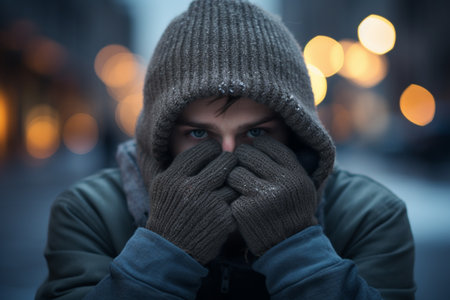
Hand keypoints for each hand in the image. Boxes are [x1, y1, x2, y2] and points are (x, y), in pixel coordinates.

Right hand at [146, 139, 237, 264]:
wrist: (171, 249)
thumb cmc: (168, 213)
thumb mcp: (163, 186)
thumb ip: (180, 166)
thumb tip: (206, 145)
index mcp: (174, 177)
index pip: (204, 150)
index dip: (213, 150)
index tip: (216, 154)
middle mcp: (191, 188)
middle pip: (225, 161)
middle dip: (230, 162)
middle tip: (230, 166)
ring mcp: (209, 204)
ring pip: (235, 180)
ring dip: (234, 182)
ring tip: (229, 185)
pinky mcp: (223, 218)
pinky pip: (238, 199)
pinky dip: (235, 200)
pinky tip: (229, 204)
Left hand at [227, 136, 316, 255]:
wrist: (288, 244)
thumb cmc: (292, 210)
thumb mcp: (300, 184)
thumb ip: (286, 163)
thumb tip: (260, 137)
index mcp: (295, 173)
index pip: (268, 144)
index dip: (256, 145)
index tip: (253, 152)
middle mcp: (281, 182)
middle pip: (247, 153)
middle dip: (241, 158)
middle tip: (241, 166)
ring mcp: (262, 196)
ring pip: (234, 171)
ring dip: (233, 178)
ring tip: (240, 187)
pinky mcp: (245, 210)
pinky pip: (229, 192)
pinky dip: (231, 198)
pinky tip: (239, 205)